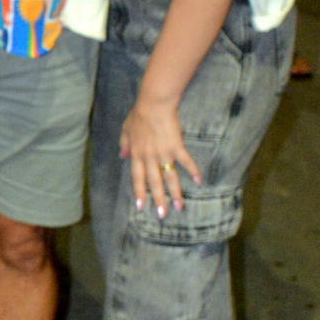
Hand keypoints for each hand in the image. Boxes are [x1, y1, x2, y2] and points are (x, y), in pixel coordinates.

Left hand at [120, 97, 200, 217]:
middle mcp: (149, 157)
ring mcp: (163, 153)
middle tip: (162, 215)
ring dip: (175, 193)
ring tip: (179, 207)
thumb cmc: (139, 115)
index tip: (141, 207)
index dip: (139, 192)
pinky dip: (192, 171)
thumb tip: (121, 156)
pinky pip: (185, 161)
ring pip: (169, 177)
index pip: (137, 178)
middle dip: (158, 200)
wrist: (153, 104)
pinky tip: (199, 181)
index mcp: (136, 154)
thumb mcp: (126, 130)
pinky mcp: (176, 146)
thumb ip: (124, 144)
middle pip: (154, 182)